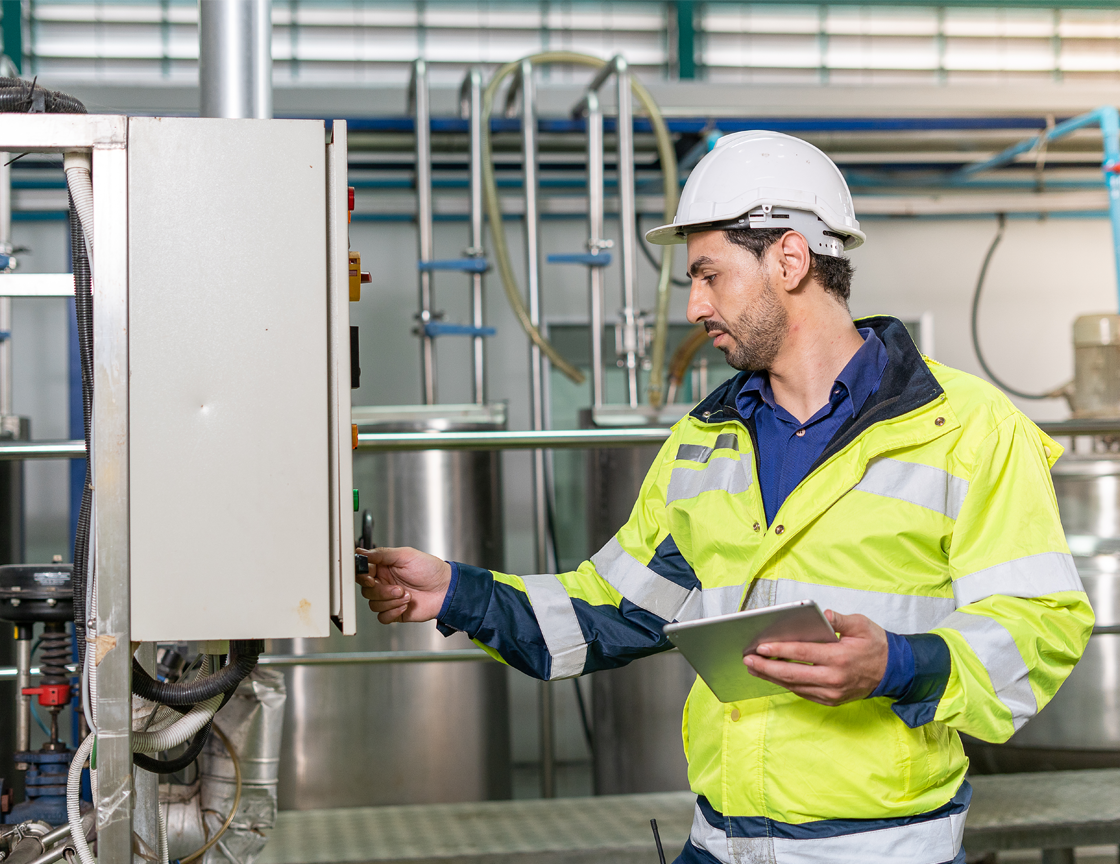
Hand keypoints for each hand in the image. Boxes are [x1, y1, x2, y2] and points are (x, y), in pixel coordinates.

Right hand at [356, 546, 451, 623]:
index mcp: (384, 567)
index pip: (363, 572)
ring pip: (373, 604)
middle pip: (366, 591)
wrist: (446, 589)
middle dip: (381, 591)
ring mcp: (389, 598)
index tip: (370, 578)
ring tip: (407, 595)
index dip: (363, 576)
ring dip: (390, 601)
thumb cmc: (431, 569)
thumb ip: (382, 554)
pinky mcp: (394, 612)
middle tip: (397, 588)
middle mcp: (385, 582)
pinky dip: (392, 612)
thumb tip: (362, 552)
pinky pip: (382, 617)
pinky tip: (405, 605)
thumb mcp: (406, 555)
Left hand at [743, 610, 887, 705]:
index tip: (760, 646)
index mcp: (839, 658)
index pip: (803, 653)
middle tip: (747, 659)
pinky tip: (772, 676)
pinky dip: (786, 684)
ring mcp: (832, 692)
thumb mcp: (862, 625)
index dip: (780, 650)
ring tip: (753, 667)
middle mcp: (834, 678)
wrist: (893, 671)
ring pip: (795, 686)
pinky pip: (803, 692)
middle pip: (792, 674)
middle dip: (766, 667)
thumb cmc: (876, 645)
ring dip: (771, 677)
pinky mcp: (831, 700)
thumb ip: (840, 619)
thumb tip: (822, 614)